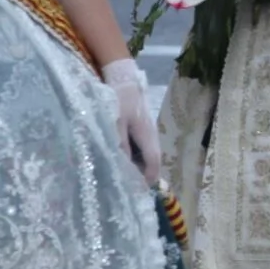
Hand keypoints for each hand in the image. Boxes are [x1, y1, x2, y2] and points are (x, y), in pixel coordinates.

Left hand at [103, 58, 161, 184]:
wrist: (124, 77)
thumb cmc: (119, 100)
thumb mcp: (115, 123)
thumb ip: (120, 144)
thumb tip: (123, 166)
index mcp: (147, 136)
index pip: (154, 163)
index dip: (148, 179)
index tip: (138, 191)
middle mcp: (151, 135)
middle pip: (152, 160)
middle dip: (143, 174)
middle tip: (130, 186)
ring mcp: (148, 130)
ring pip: (147, 153)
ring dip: (139, 165)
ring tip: (125, 174)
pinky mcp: (142, 125)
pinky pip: (142, 145)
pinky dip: (136, 155)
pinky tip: (123, 157)